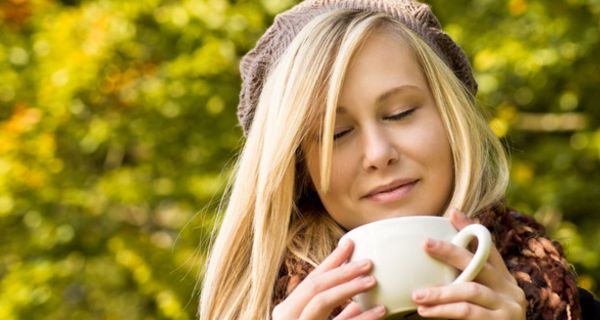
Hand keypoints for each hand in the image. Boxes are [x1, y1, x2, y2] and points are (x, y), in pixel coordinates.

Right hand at [272, 239, 386, 319]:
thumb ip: (332, 314)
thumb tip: (355, 299)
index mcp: (286, 311)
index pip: (311, 280)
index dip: (331, 261)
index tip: (350, 243)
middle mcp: (288, 317)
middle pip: (315, 286)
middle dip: (342, 271)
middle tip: (368, 262)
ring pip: (322, 301)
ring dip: (349, 288)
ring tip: (372, 281)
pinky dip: (362, 317)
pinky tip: (380, 310)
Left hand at [411, 208, 526, 318]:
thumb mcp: (479, 297)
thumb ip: (464, 278)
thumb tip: (438, 249)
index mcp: (504, 279)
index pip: (489, 248)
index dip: (471, 230)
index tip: (452, 213)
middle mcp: (510, 289)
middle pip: (478, 263)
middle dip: (451, 251)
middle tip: (425, 244)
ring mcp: (509, 306)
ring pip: (470, 290)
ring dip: (440, 291)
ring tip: (417, 295)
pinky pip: (468, 312)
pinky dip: (444, 310)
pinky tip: (425, 311)